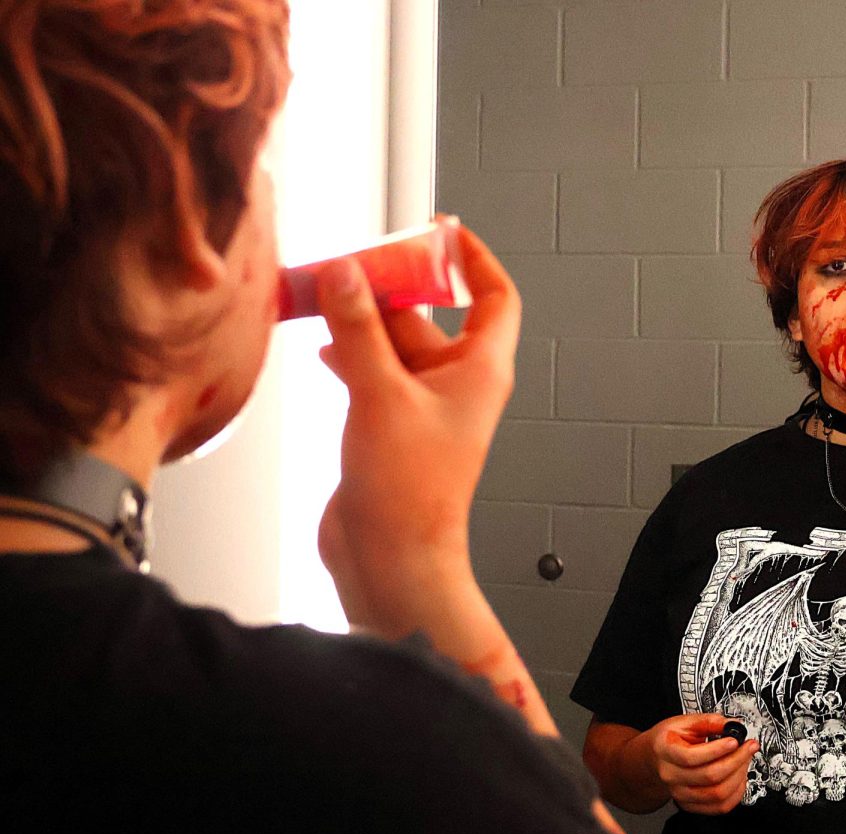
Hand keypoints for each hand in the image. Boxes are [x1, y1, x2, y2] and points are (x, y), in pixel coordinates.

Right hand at [315, 226, 519, 628]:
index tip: (441, 232)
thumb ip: (360, 329)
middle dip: (389, 287)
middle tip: (346, 264)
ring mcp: (422, 406)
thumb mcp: (380, 394)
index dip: (473, 260)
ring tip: (321, 296)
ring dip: (360, 321)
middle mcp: (455, 385)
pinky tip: (322, 344)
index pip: (493, 298)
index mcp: (478, 371)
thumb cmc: (410, 494)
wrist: (391, 560)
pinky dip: (349, 354)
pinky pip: (372, 372)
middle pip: (428, 314)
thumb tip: (347, 274)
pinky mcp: (390, 425)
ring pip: (392, 343)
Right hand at [644, 714, 759, 814]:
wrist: (656, 759)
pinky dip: (736, 793)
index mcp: (666, 751)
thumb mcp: (683, 722)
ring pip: (717, 794)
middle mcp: (671, 776)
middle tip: (748, 747)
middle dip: (736, 760)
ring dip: (739, 776)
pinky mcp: (691, 805)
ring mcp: (681, 794)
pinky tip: (739, 777)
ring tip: (745, 760)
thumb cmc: (670, 739)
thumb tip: (731, 724)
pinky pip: (719, 807)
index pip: (692, 757)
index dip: (717, 750)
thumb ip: (708, 721)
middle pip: (710, 776)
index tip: (735, 740)